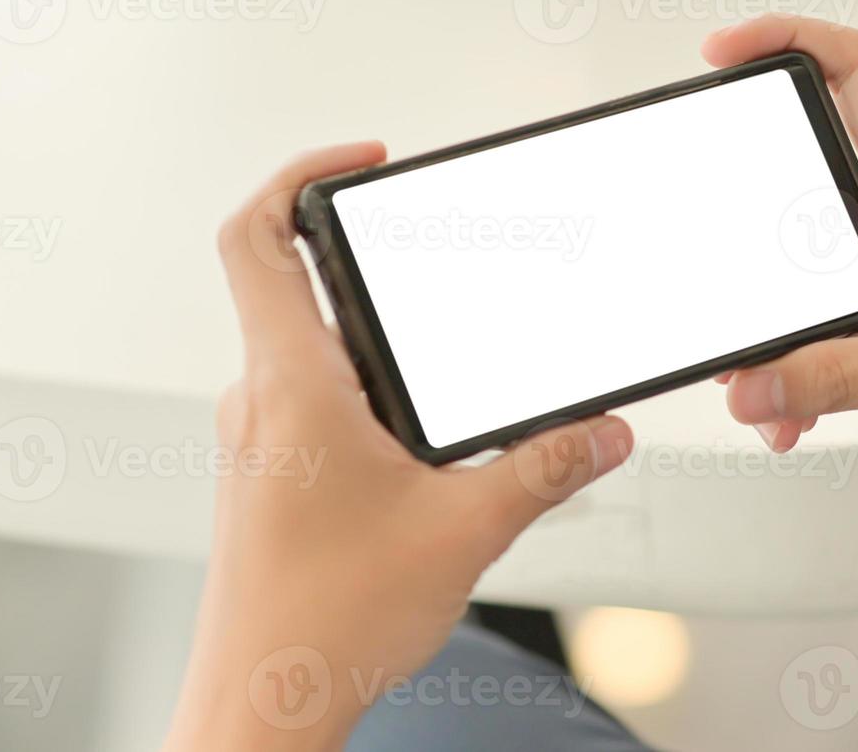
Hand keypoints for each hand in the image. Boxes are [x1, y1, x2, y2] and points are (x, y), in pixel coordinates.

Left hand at [164, 143, 632, 750]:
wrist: (263, 707)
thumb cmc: (322, 624)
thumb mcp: (465, 530)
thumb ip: (546, 468)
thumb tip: (601, 430)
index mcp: (293, 385)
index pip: (257, 237)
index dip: (300, 176)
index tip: (361, 161)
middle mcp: (261, 401)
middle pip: (291, 283)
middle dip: (367, 261)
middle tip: (431, 253)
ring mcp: (259, 441)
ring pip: (307, 349)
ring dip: (370, 335)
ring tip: (442, 353)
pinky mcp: (270, 479)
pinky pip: (311, 401)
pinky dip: (364, 390)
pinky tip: (419, 437)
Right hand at [705, 17, 857, 533]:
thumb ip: (834, 377)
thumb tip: (749, 388)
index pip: (856, 71)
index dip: (787, 39)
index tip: (723, 53)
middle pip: (808, 170)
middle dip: (747, 202)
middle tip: (707, 229)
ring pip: (809, 267)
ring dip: (774, 316)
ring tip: (750, 369)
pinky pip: (829, 333)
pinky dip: (801, 373)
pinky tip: (793, 417)